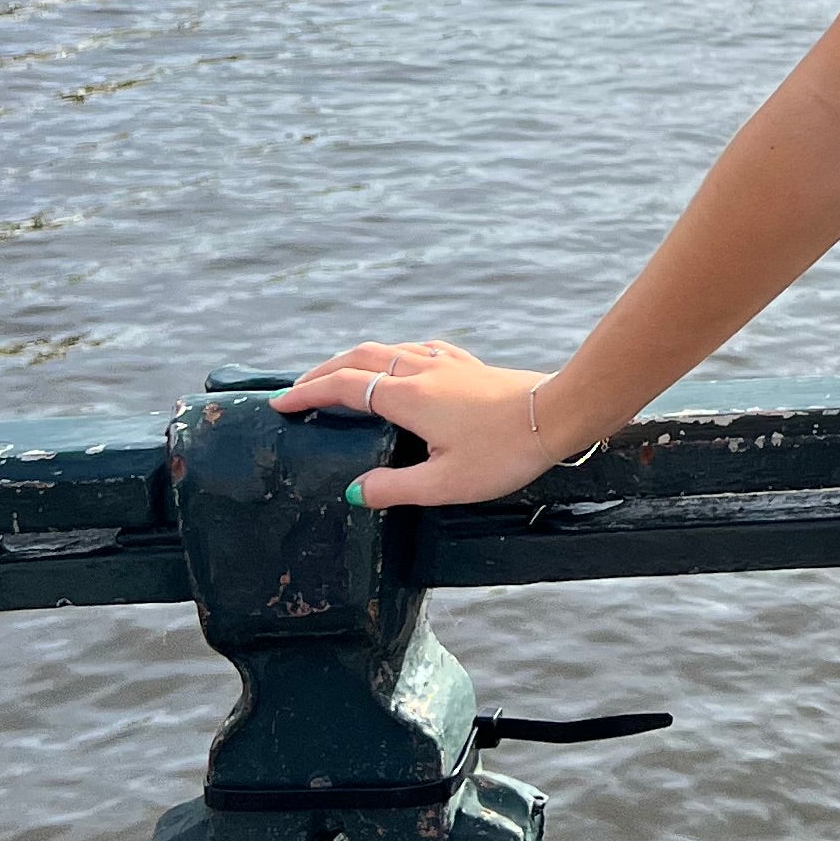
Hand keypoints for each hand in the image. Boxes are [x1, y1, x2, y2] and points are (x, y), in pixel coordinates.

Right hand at [271, 337, 566, 508]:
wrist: (558, 415)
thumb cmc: (504, 452)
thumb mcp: (445, 484)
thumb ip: (395, 488)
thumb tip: (354, 491)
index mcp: (409, 398)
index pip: (344, 387)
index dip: (308, 394)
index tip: (280, 404)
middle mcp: (423, 371)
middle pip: (360, 359)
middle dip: (323, 371)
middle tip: (299, 390)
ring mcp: (449, 364)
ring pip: (389, 349)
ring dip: (356, 360)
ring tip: (340, 376)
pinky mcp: (471, 366)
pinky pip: (421, 349)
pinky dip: (395, 353)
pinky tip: (403, 360)